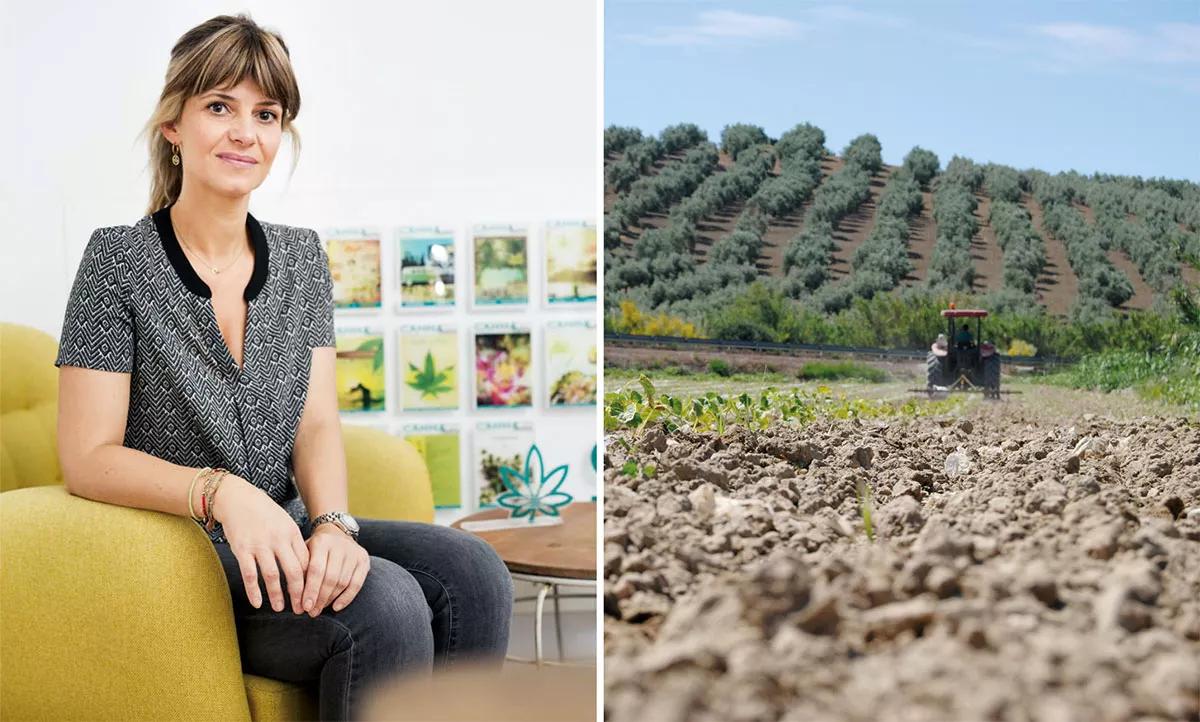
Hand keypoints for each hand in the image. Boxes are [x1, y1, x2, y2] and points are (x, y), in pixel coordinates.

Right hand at [214, 475, 310, 614]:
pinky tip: (258, 603)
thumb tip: (304, 567)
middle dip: (299, 593)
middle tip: (301, 609)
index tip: (313, 595)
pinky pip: (250, 574)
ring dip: (277, 595)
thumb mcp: (285, 523)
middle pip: (293, 572)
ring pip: (272, 576)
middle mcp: (278, 540)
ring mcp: (259, 545)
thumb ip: (293, 543)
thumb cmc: (264, 513)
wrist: (238, 498)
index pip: (306, 563)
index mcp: (292, 533)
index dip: (311, 582)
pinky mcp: (242, 549)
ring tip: (281, 609)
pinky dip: (254, 591)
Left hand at [302, 524, 369, 615]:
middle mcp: (340, 545)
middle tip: (312, 612)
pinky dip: (347, 598)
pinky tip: (336, 607)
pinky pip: (357, 583)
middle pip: (330, 578)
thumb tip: (294, 596)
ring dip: (330, 599)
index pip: (316, 570)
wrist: (336, 533)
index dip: (310, 590)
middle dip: (320, 598)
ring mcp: (354, 552)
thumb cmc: (315, 549)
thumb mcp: (305, 552)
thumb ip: (300, 570)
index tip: (304, 607)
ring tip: (320, 609)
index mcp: (322, 541)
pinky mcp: (364, 559)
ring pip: (343, 582)